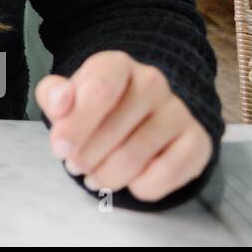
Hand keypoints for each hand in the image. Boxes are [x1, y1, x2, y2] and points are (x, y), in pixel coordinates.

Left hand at [35, 51, 212, 202]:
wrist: (139, 117)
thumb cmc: (93, 107)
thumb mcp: (65, 97)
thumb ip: (53, 95)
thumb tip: (60, 99)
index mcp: (117, 64)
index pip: (100, 91)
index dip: (76, 125)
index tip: (59, 148)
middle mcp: (152, 81)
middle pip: (114, 130)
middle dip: (85, 156)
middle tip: (75, 164)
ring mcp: (178, 111)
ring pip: (135, 158)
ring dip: (106, 176)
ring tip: (93, 176)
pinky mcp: (197, 141)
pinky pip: (165, 175)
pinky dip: (139, 187)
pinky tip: (129, 181)